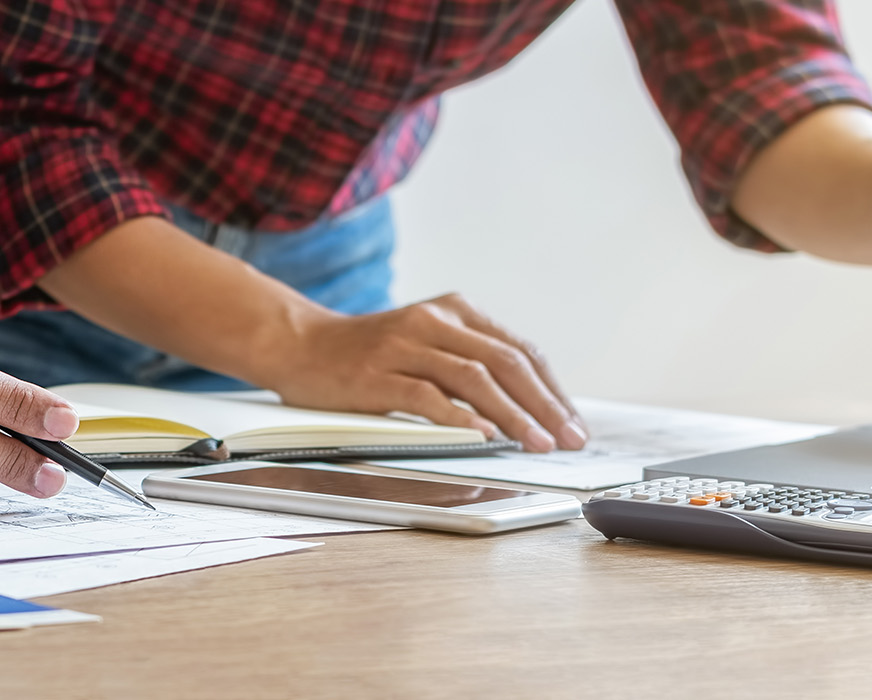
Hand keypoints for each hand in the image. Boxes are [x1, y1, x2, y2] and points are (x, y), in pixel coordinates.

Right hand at [260, 294, 586, 452]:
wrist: (299, 345)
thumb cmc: (366, 354)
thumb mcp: (425, 343)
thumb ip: (467, 363)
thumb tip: (526, 409)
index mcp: (454, 311)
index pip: (519, 349)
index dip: (551, 389)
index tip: (572, 422)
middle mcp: (434, 322)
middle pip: (505, 361)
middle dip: (544, 404)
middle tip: (568, 437)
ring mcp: (405, 345)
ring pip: (474, 377)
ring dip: (512, 414)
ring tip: (536, 443)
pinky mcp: (377, 373)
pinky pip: (427, 395)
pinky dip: (459, 416)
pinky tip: (482, 436)